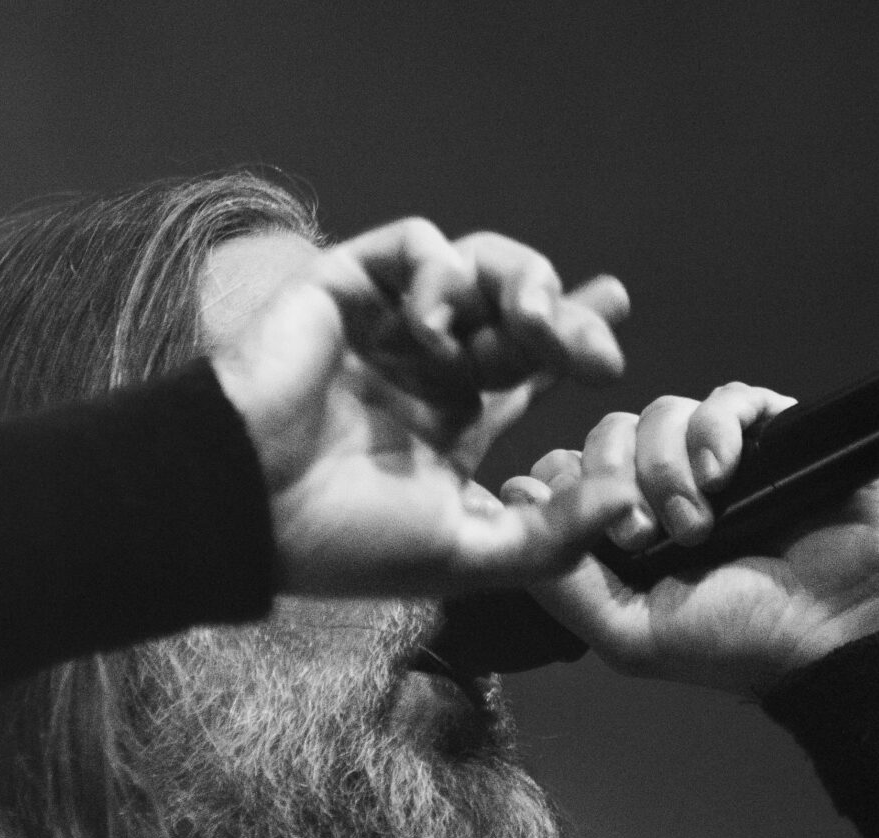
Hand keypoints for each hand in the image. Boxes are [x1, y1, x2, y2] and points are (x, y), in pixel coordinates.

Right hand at [212, 219, 643, 600]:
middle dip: (563, 317)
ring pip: (477, 266)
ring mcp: (386, 326)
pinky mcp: (348, 286)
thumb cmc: (344, 541)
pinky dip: (442, 274)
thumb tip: (629, 500)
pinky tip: (434, 329)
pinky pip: (416, 246)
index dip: (571, 342)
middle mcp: (421, 368)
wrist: (249, 508)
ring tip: (532, 322)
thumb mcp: (467, 551)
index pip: (525, 368)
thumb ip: (551, 535)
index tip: (614, 319)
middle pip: (514, 311)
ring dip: (519, 285)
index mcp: (448, 424)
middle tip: (596, 344)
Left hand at [507, 383, 878, 692]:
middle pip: (608, 434)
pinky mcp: (772, 432)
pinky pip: (726, 399)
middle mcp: (667, 486)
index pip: (570, 472)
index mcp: (628, 529)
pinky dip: (716, 430)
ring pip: (662, 413)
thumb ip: (564, 583)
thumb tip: (515, 500)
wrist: (837, 634)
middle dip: (619, 479)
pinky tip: (725, 474)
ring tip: (700, 520)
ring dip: (669, 465)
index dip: (571, 486)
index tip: (597, 528)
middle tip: (647, 533)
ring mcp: (719, 456)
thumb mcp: (629, 634)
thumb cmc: (737, 643)